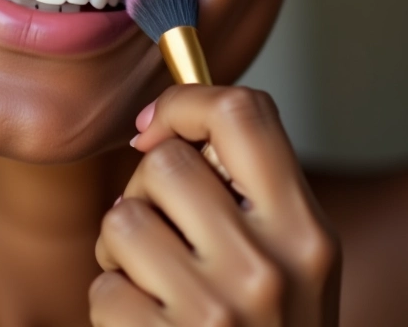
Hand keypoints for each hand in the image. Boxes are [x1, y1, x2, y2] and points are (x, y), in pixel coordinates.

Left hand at [91, 85, 341, 325]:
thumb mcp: (287, 255)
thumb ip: (242, 185)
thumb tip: (155, 122)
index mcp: (304, 229)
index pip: (242, 112)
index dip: (186, 103)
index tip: (154, 128)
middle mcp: (269, 268)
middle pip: (163, 161)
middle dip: (146, 191)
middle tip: (167, 233)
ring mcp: (217, 314)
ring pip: (122, 218)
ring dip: (122, 249)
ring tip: (156, 281)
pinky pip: (103, 286)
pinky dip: (114, 302)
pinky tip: (148, 324)